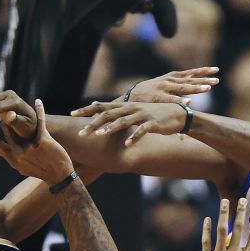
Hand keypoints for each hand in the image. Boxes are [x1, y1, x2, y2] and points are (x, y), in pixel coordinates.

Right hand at [0, 99, 73, 184]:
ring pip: (19, 128)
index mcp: (13, 159)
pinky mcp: (43, 141)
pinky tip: (38, 102)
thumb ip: (8, 158)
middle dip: (2, 120)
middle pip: (7, 132)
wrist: (59, 177)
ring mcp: (31, 147)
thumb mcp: (21, 167)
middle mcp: (19, 154)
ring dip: (14, 115)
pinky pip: (40, 123)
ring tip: (10, 106)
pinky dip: (40, 111)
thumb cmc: (40, 172)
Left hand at [71, 102, 186, 145]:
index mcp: (125, 106)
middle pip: (108, 114)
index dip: (87, 109)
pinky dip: (134, 137)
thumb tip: (103, 117)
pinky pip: (142, 130)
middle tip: (81, 132)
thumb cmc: (154, 116)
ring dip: (110, 128)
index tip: (72, 113)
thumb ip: (119, 115)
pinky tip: (127, 144)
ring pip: (123, 121)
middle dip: (93, 123)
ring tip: (99, 135)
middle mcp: (131, 108)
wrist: (178, 114)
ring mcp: (142, 115)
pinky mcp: (153, 123)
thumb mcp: (135, 113)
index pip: (102, 106)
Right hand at [125, 67, 219, 104]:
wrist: (133, 96)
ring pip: (183, 88)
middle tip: (217, 80)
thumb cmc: (152, 93)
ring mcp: (164, 88)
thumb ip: (178, 87)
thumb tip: (192, 94)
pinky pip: (171, 100)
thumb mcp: (165, 85)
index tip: (216, 69)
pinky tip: (189, 102)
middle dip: (204, 80)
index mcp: (173, 77)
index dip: (203, 71)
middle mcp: (170, 81)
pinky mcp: (158, 98)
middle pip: (190, 80)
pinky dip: (180, 100)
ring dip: (196, 88)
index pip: (191, 73)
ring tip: (208, 89)